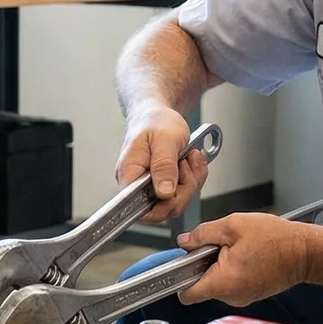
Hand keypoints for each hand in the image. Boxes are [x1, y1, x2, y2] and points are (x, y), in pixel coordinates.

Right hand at [116, 107, 207, 223]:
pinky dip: (193, 178)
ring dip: (191, 181)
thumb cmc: (155, 121)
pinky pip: (182, 193)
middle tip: (186, 164)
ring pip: (176, 202)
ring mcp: (151, 187)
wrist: (159, 114)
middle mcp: (137, 185)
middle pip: (162, 209)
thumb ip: (164, 166)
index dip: (161, 206)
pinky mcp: (163, 185)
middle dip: (183, 189)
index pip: (139, 208)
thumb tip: (164, 192)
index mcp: (129, 175)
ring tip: (191, 157)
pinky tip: (192, 160)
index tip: (176, 189)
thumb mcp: (164, 140)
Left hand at [177, 214, 318, 308]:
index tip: (182, 263)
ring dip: (219, 265)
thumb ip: (203, 234)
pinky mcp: (251, 293)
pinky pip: (231, 282)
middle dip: (204, 264)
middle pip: (201, 285)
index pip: (186, 294)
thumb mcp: (233, 226)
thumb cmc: (277, 240)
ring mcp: (242, 298)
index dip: (179, 278)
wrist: (307, 252)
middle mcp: (231, 297)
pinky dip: (233, 269)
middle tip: (220, 245)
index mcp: (223, 282)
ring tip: (238, 248)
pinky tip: (247, 255)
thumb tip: (185, 241)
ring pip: (217, 282)